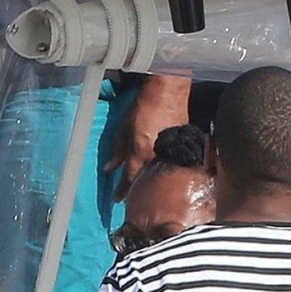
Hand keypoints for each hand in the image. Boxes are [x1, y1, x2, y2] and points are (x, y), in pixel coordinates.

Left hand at [103, 74, 191, 200]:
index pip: (129, 179)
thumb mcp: (124, 128)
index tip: (116, 200)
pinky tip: (158, 172)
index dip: (122, 191)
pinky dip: (162, 171)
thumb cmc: (144, 107)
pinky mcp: (181, 149)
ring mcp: (170, 154)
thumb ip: (118, 151)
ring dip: (150, 181)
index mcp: (139, 153)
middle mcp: (155, 157)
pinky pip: (169, 165)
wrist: (169, 92)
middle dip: (137, 189)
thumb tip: (109, 168)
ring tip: (144, 187)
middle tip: (130, 196)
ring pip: (158, 175)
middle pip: (145, 181)